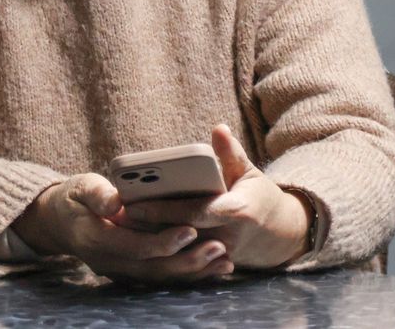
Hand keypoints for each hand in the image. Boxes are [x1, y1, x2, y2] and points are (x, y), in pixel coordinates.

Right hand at [13, 172, 234, 282]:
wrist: (58, 222)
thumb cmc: (74, 198)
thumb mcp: (80, 186)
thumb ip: (97, 193)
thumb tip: (115, 201)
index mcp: (96, 239)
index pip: (135, 247)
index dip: (163, 241)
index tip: (190, 229)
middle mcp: (109, 262)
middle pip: (154, 269)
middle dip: (188, 261)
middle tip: (220, 248)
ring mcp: (120, 270)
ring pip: (161, 278)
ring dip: (194, 272)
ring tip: (225, 262)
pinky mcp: (131, 270)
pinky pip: (162, 276)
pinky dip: (188, 273)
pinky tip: (213, 266)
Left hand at [119, 125, 312, 268]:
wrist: (278, 234)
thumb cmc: (258, 196)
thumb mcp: (248, 172)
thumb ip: (231, 153)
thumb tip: (219, 129)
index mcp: (236, 212)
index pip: (194, 213)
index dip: (164, 210)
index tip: (136, 203)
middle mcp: (226, 238)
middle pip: (179, 233)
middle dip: (146, 225)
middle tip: (115, 213)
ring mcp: (217, 255)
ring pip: (176, 249)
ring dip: (147, 238)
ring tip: (118, 225)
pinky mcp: (209, 264)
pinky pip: (180, 258)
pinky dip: (158, 249)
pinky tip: (134, 239)